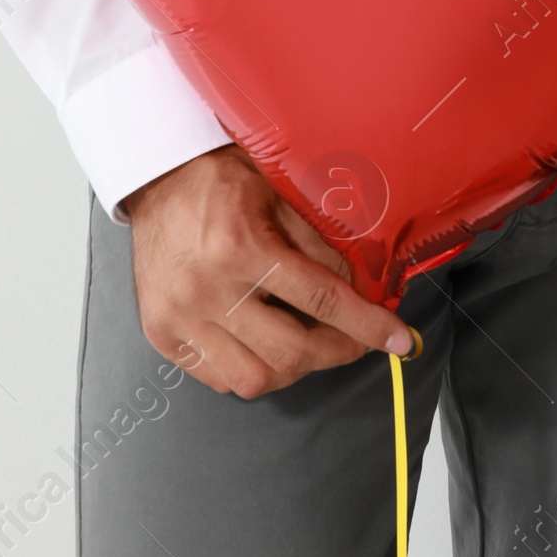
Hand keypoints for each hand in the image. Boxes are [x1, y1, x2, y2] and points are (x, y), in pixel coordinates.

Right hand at [124, 144, 414, 398]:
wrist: (157, 177)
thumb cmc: (221, 177)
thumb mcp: (280, 191)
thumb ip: (320, 243)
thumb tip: (362, 287)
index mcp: (240, 246)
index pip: (322, 300)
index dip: (367, 325)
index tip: (399, 341)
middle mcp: (207, 289)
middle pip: (291, 352)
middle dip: (337, 352)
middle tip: (356, 339)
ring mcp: (179, 318)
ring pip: (254, 379)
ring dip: (295, 368)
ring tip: (311, 342)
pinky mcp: (161, 334)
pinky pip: (218, 379)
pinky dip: (252, 370)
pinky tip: (267, 344)